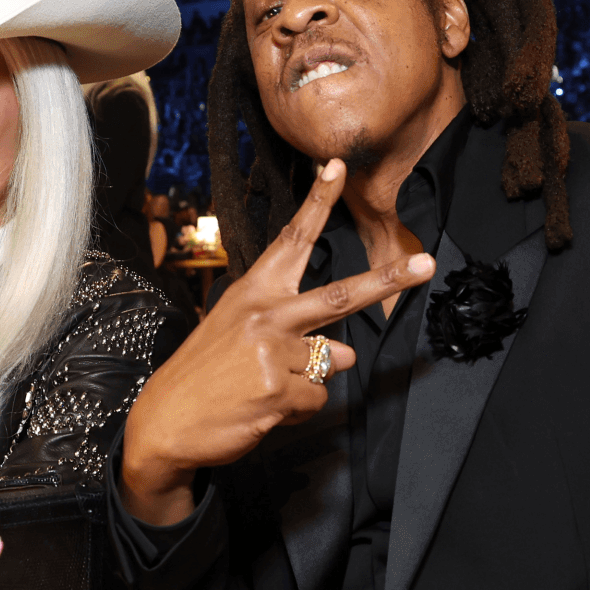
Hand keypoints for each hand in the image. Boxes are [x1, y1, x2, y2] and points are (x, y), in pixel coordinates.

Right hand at [119, 159, 433, 525]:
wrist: (164, 421)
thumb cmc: (202, 375)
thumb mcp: (238, 335)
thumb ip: (294, 335)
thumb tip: (345, 354)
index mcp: (253, 291)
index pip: (291, 240)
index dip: (317, 203)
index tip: (337, 168)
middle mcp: (266, 314)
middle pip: (339, 296)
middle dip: (387, 280)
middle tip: (425, 264)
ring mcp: (273, 352)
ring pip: (329, 364)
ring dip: (308, 381)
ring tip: (263, 387)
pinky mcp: (279, 390)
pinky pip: (316, 399)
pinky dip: (297, 410)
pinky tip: (262, 407)